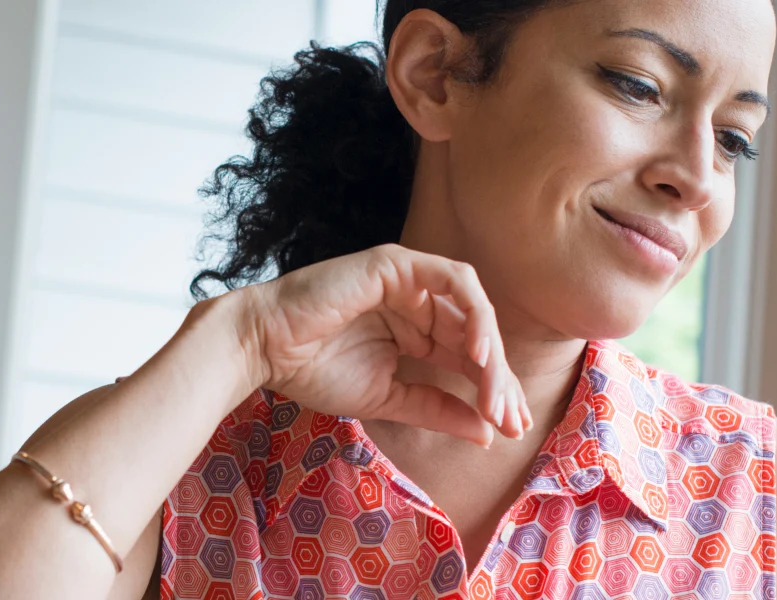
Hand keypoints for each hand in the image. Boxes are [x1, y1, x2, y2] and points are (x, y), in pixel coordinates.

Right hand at [230, 244, 527, 445]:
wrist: (265, 350)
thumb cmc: (313, 371)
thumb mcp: (388, 399)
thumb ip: (437, 410)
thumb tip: (488, 435)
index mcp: (414, 331)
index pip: (467, 358)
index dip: (493, 391)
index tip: (509, 428)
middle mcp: (417, 302)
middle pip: (477, 336)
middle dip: (499, 379)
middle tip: (511, 419)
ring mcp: (409, 279)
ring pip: (472, 310)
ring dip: (489, 352)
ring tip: (494, 393)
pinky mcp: (397, 263)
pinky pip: (453, 280)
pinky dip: (472, 312)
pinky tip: (476, 352)